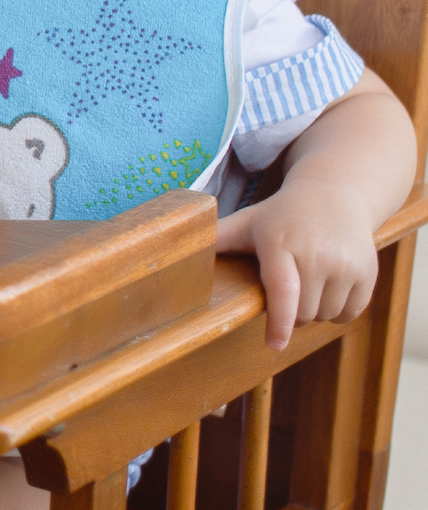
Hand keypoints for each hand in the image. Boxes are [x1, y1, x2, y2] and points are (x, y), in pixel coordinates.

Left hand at [215, 176, 378, 350]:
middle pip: (301, 313)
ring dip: (313, 310)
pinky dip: (337, 309)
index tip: (273, 345)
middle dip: (290, 311)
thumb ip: (216, 238)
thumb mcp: (247, 222)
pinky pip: (349, 314)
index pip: (282, 291)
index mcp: (280, 243)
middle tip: (286, 284)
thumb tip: (172, 249)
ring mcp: (345, 264)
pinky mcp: (368, 273)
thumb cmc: (280, 215)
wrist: (333, 195)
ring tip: (307, 278)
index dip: (278, 322)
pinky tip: (328, 283)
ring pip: (325, 316)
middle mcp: (316, 254)